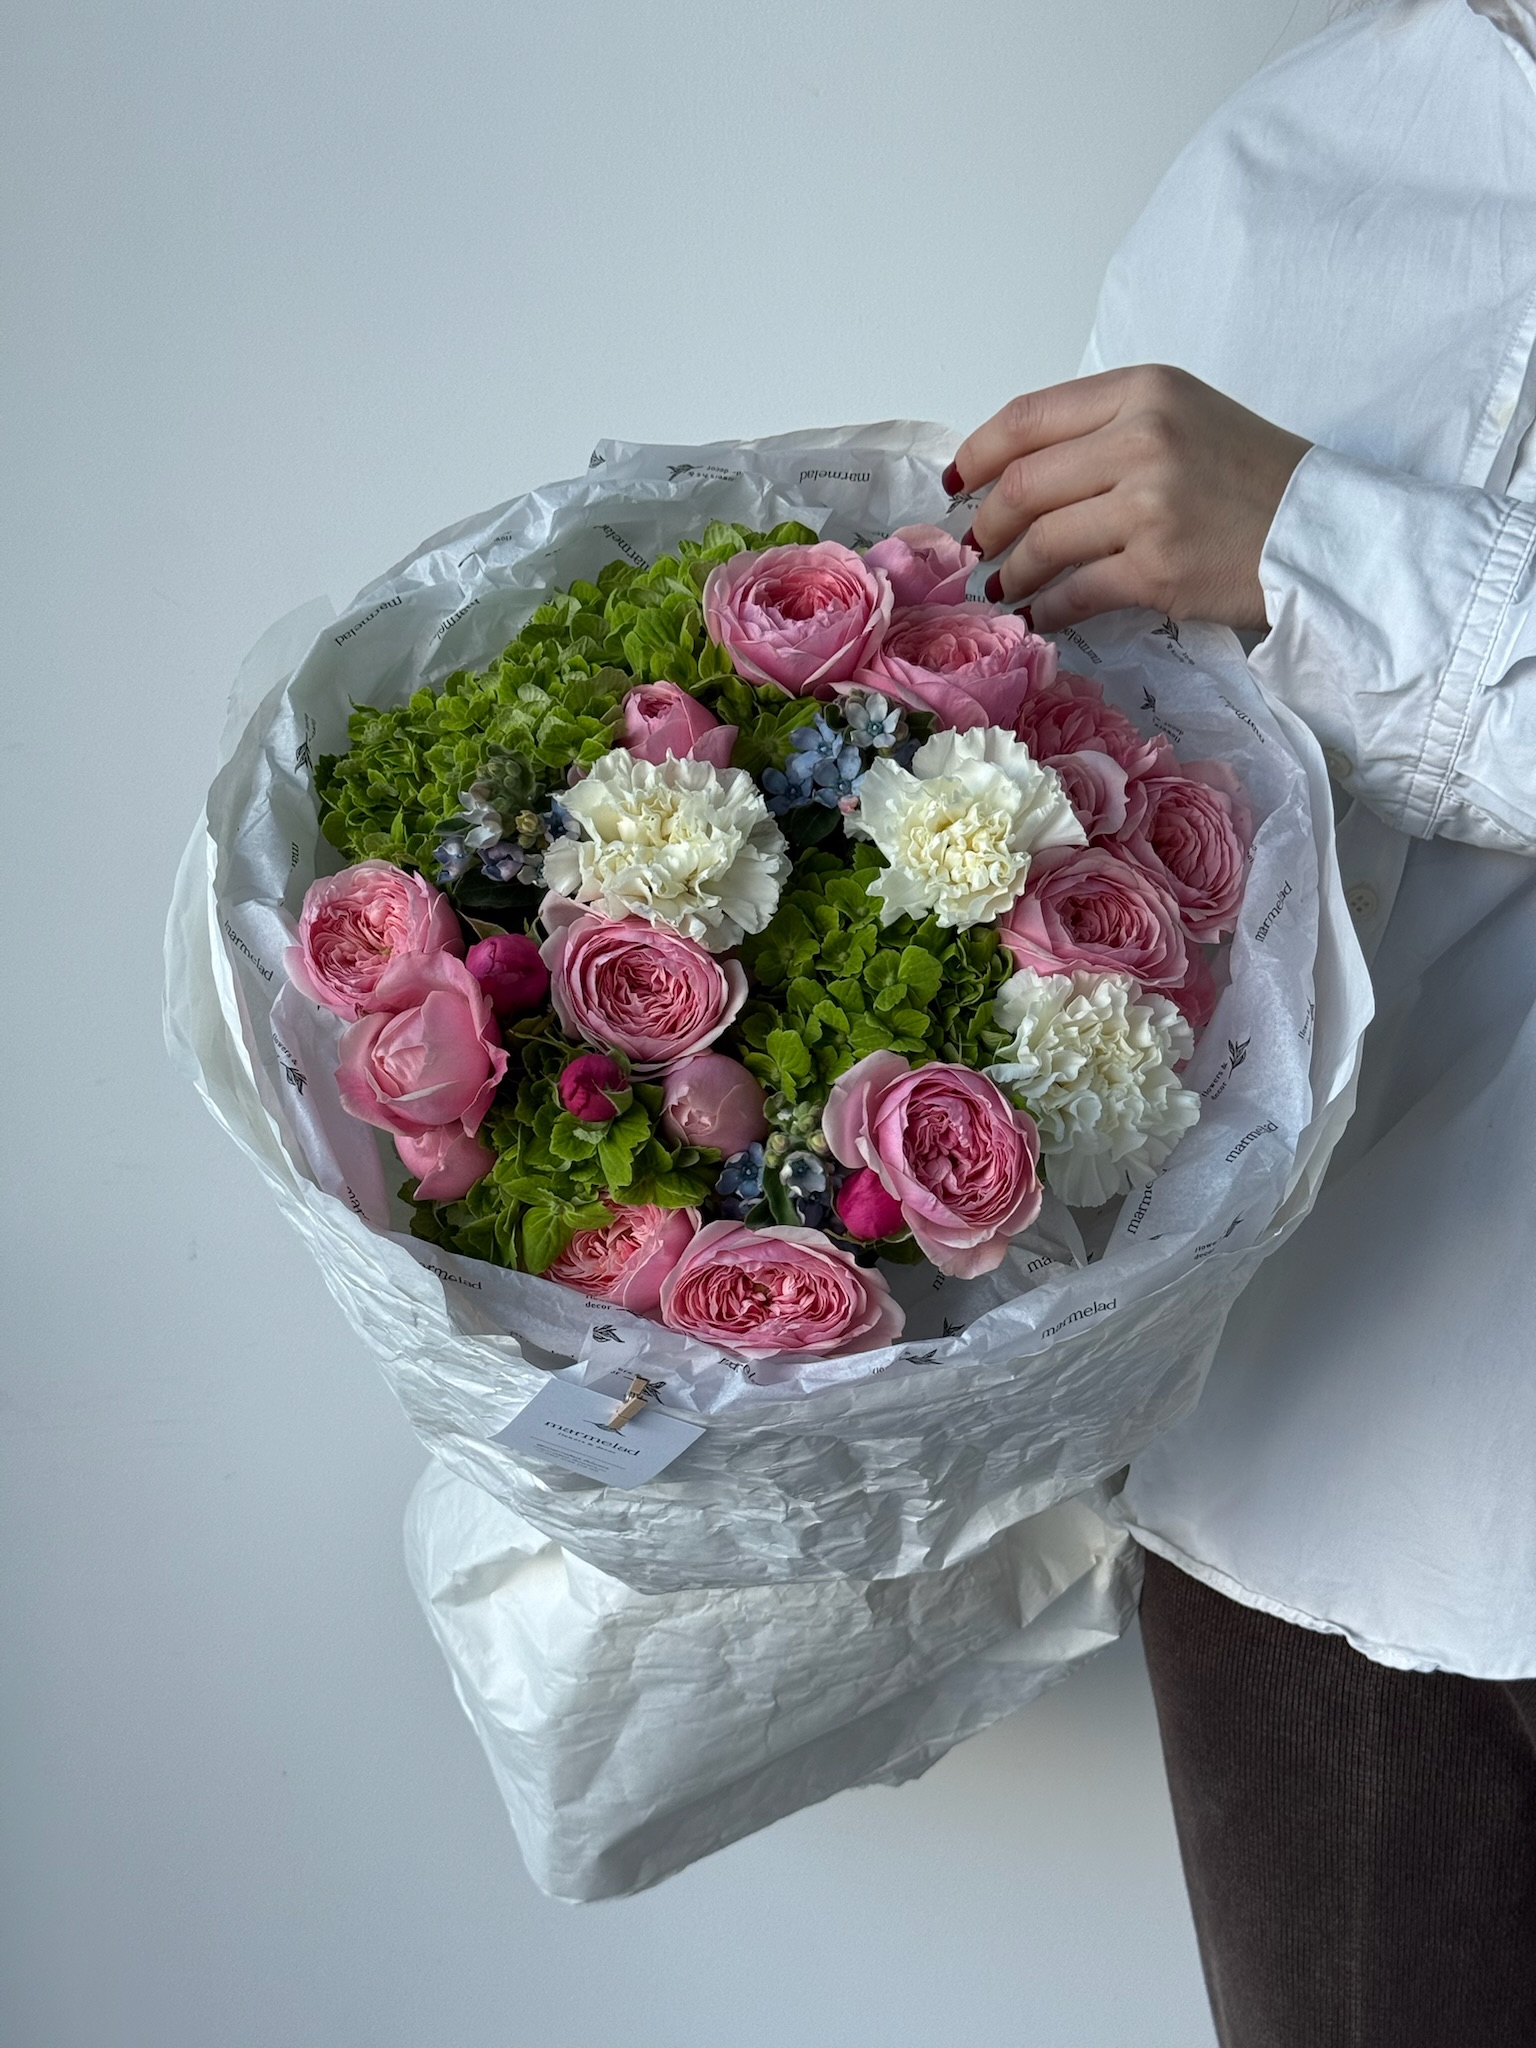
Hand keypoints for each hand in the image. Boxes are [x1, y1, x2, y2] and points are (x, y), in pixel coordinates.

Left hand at [945, 365, 1310, 632]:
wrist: (1324, 531)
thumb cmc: (1254, 478)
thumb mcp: (1184, 419)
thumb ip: (1108, 433)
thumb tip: (1020, 476)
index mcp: (1144, 392)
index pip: (1029, 417)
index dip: (979, 453)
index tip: (958, 482)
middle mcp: (1142, 439)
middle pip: (1024, 483)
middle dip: (986, 523)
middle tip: (976, 547)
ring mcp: (1149, 506)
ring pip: (1042, 541)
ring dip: (1010, 572)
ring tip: (1003, 586)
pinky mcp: (1157, 569)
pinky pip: (1073, 592)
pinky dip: (1045, 608)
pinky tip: (1038, 615)